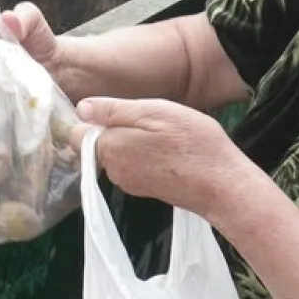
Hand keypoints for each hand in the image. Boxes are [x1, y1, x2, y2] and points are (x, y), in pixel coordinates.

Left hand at [69, 98, 256, 219]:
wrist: (222, 184)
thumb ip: (113, 110)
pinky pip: (134, 165)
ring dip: (132, 141)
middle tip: (147, 118)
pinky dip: (145, 155)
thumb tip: (81, 109)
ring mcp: (129, 183)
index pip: (76, 134)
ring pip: (118, 154)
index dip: (91, 118)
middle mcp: (113, 170)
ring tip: (161, 132)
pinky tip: (167, 149)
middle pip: (98, 144)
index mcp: (109, 148)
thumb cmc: (190, 142)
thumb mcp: (152, 111)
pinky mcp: (146, 190)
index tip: (114, 109)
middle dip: (115, 128)